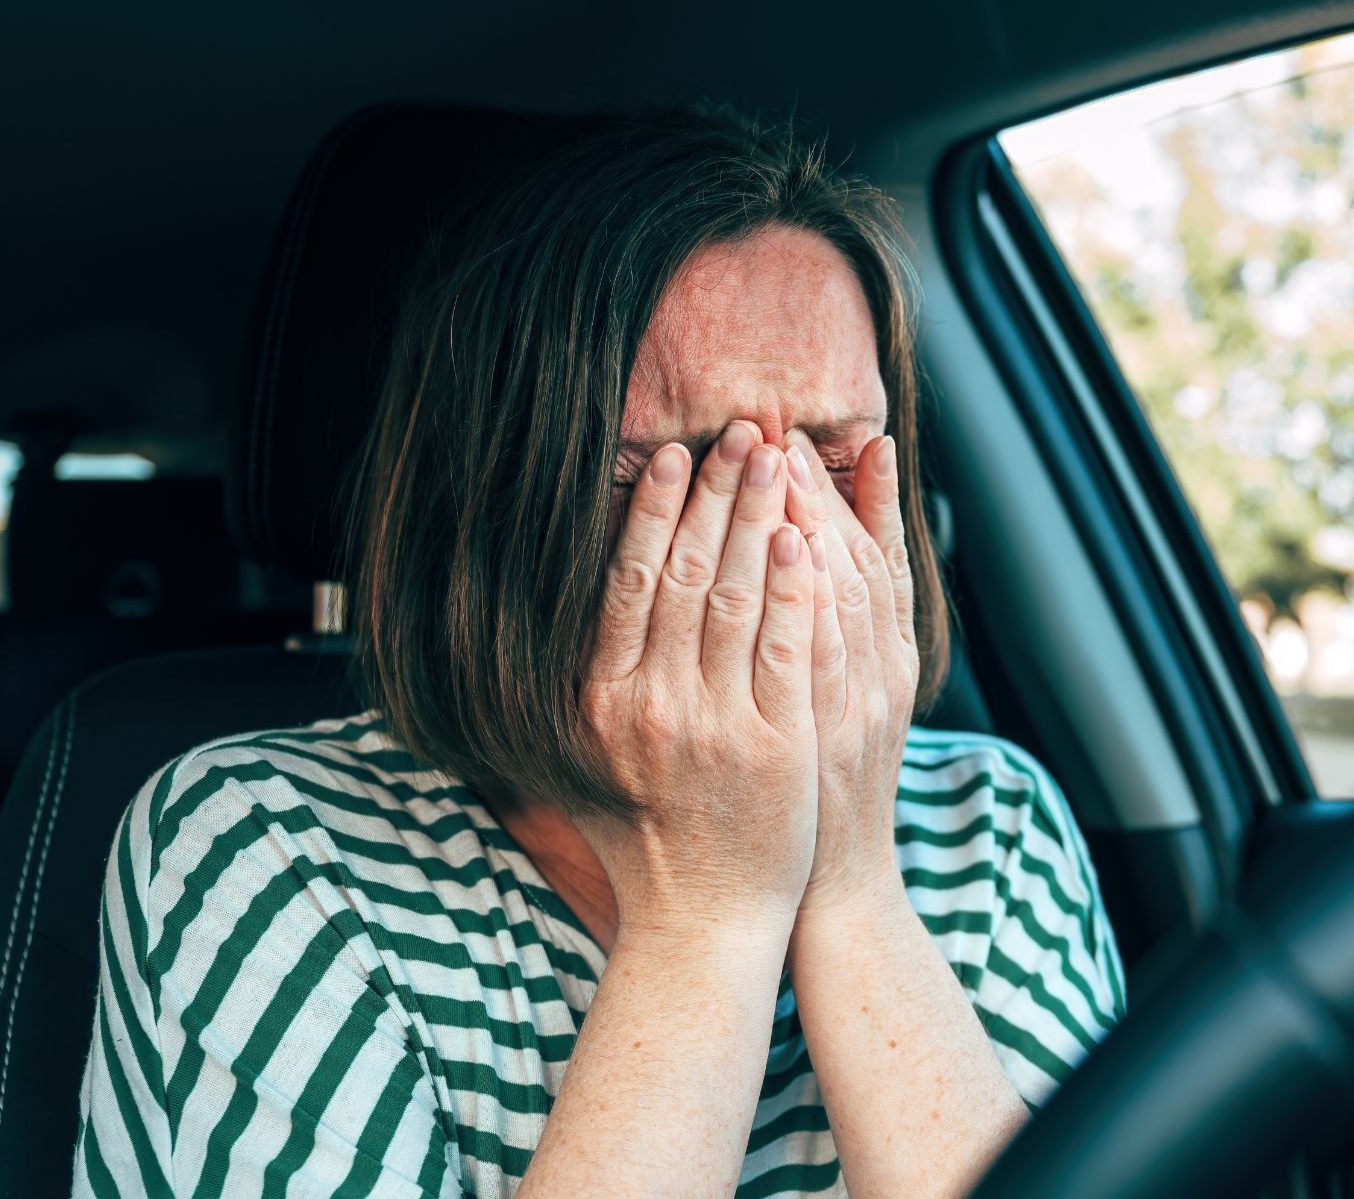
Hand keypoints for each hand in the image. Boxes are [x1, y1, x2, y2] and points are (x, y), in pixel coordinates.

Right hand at [581, 419, 820, 930]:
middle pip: (688, 572)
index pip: (626, 581)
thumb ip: (576, 686)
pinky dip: (796, 587)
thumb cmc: (645, 838)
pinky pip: (788, 648)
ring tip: (781, 459)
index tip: (670, 456)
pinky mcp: (775, 745)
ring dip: (761, 515)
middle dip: (717, 491)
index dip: (652, 510)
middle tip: (743, 431)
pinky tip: (805, 537)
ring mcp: (716, 725)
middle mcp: (652, 706)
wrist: (703, 922)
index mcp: (601, 700)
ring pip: (741, 595)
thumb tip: (548, 608)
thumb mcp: (584, 759)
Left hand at [784, 430, 919, 914]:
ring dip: (805, 522)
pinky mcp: (813, 738)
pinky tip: (785, 547)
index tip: (834, 437)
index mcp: (891, 666)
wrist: (825, 894)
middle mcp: (880, 679)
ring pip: (837, 593)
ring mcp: (850, 707)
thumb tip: (804, 559)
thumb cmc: (819, 799)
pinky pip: (810, 651)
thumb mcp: (840, 711)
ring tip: (774, 461)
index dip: (860, 496)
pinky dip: (802, 597)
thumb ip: (830, 639)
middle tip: (783, 431)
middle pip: (855, 562)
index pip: (880, 561)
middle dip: (818, 493)